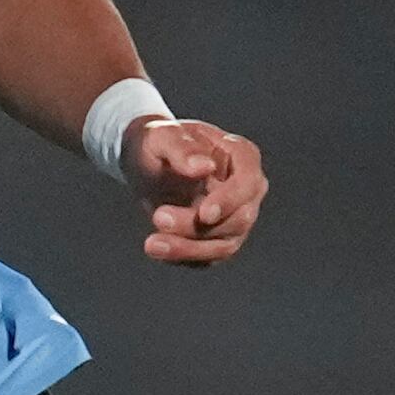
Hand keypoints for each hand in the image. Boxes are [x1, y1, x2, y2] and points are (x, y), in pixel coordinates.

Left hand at [123, 114, 264, 265]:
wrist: (146, 163)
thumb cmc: (159, 143)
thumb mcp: (162, 136)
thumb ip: (181, 149)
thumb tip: (204, 167)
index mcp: (241, 157)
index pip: (248, 182)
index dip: (230, 200)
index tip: (204, 214)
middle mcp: (246, 190)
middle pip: (238, 218)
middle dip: (198, 226)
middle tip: (159, 217)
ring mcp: (235, 217)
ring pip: (225, 245)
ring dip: (189, 248)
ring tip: (152, 244)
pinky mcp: (217, 239)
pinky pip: (207, 258)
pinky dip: (183, 256)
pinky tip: (157, 249)